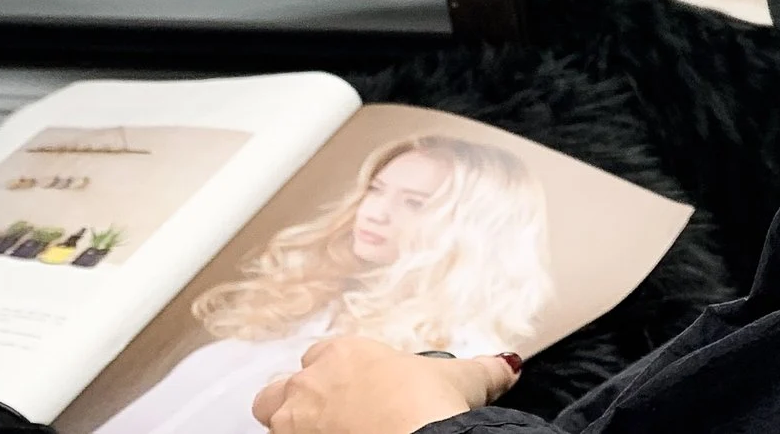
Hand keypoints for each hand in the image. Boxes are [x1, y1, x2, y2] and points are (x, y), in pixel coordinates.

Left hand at [251, 337, 512, 433]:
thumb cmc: (426, 407)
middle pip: (282, 386)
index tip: (355, 388)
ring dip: (289, 424)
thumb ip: (483, 369)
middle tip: (324, 416)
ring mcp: (295, 421)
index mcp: (347, 354)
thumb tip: (508, 366)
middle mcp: (312, 383)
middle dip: (295, 398)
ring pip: (271, 416)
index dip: (337, 372)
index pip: (324, 354)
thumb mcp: (463, 381)